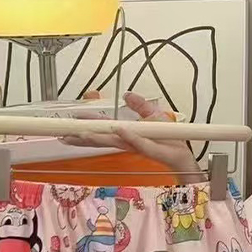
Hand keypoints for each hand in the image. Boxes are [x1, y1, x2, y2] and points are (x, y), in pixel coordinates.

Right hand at [61, 92, 199, 174]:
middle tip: (66, 135)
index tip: (72, 123)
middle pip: (103, 140)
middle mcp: (130, 142)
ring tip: (83, 134)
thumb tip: (126, 94)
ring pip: (116, 142)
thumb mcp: (154, 116)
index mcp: (128, 135)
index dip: (88, 126)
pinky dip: (129, 137)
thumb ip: (140, 106)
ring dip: (100, 138)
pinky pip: (140, 143)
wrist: (185, 156)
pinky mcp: (153, 151)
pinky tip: (119, 131)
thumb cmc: (170, 139)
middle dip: (84, 137)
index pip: (104, 131)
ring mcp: (140, 147)